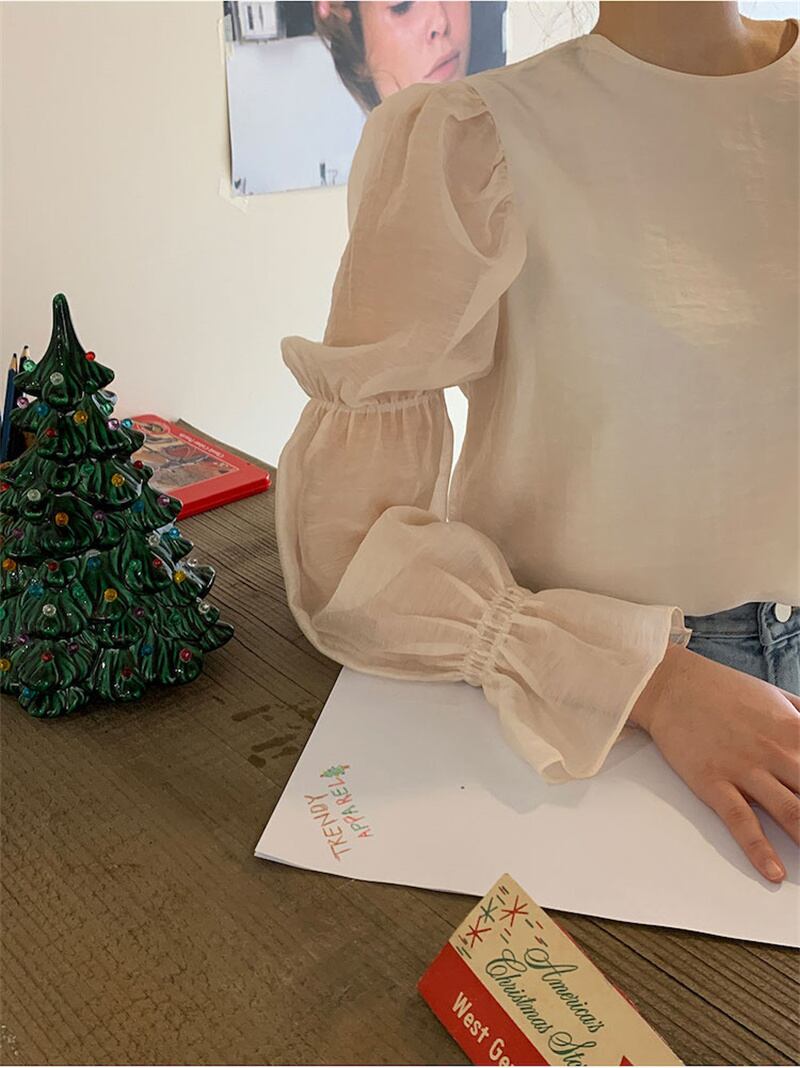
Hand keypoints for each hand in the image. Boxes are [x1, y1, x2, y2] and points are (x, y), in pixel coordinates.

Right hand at [629, 643, 799, 881]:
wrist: (670, 685)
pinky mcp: (714, 783)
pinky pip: (741, 821)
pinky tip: (773, 870)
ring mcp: (743, 769)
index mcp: (792, 729)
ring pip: (790, 812)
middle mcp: (774, 751)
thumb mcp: (774, 694)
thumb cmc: (722, 689)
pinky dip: (758, 849)